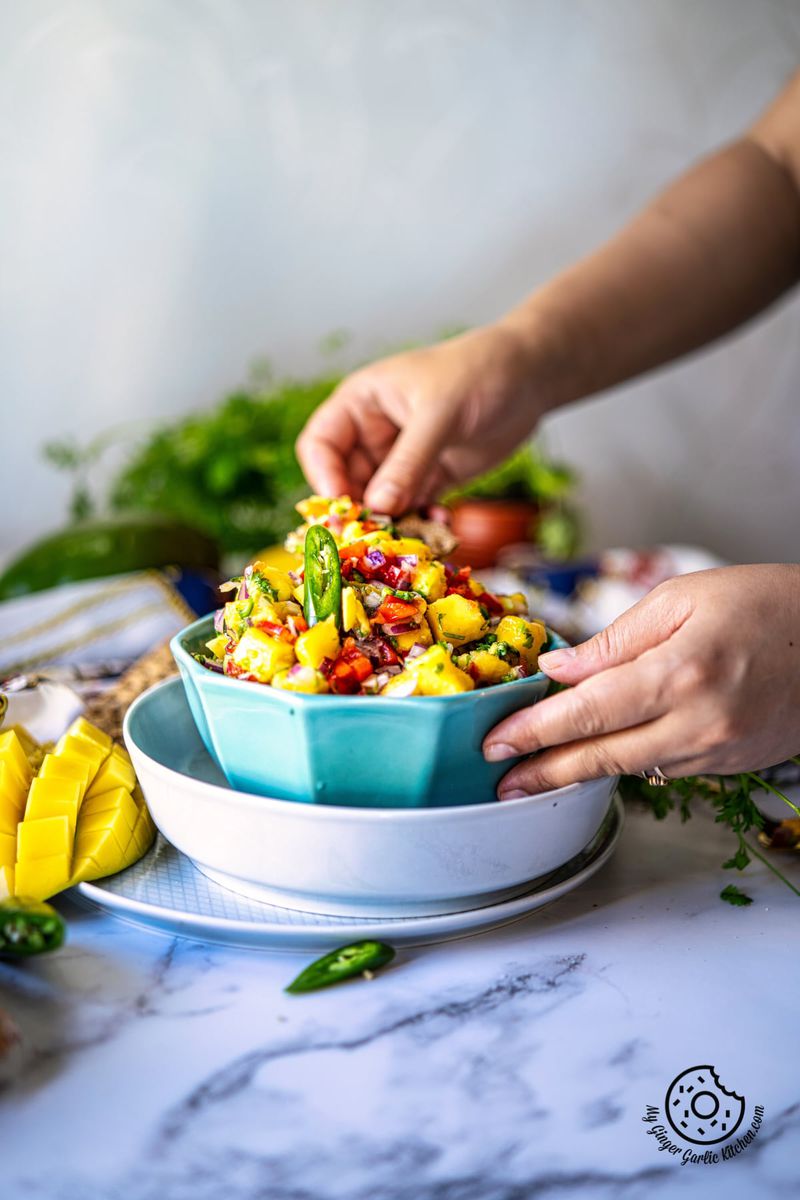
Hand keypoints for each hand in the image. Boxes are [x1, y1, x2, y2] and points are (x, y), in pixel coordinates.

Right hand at [296, 324, 545, 513]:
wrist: (530, 376)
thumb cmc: (478, 373)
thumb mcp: (439, 415)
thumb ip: (408, 461)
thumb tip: (378, 506)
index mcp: (361, 404)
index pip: (320, 445)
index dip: (324, 477)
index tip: (344, 507)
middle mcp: (374, 433)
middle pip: (346, 481)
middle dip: (361, 510)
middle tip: (378, 536)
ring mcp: (401, 459)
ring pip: (380, 502)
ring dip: (393, 522)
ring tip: (415, 536)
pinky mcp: (430, 478)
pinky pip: (412, 510)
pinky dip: (421, 523)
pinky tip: (442, 527)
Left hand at [483, 564, 799, 795]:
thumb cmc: (763, 603)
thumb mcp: (681, 599)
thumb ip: (614, 641)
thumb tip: (557, 672)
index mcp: (681, 671)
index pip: (588, 711)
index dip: (535, 732)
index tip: (495, 743)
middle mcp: (698, 722)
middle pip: (602, 756)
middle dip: (544, 771)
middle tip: (499, 783)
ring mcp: (717, 750)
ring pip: (631, 768)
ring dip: (580, 772)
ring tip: (533, 775)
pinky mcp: (729, 763)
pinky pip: (664, 767)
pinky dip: (627, 760)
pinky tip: (598, 755)